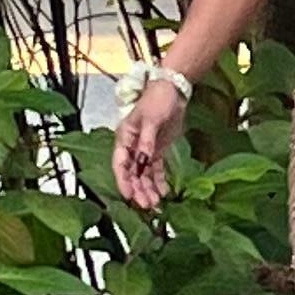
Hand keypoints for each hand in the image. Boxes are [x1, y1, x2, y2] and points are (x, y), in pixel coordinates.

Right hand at [112, 78, 187, 212]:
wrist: (173, 90)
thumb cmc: (157, 99)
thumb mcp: (151, 119)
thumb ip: (146, 141)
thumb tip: (142, 160)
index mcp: (125, 137)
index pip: (120, 163)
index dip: (123, 180)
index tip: (129, 195)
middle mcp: (133, 146)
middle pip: (132, 173)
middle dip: (138, 189)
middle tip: (147, 205)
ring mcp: (145, 149)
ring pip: (144, 174)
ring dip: (148, 188)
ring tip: (155, 203)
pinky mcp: (157, 150)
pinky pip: (156, 169)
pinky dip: (159, 181)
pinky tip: (163, 192)